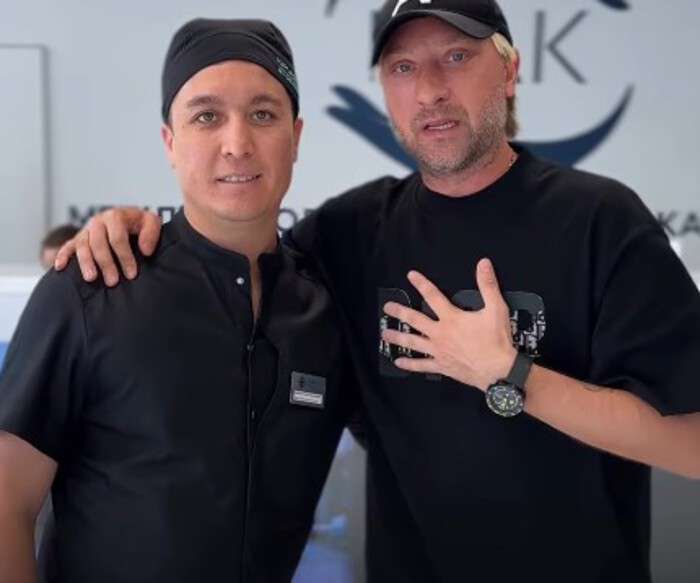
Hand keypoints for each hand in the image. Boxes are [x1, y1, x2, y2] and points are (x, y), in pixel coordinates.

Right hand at [54, 207, 161, 285]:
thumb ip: (151, 233)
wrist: (129, 219)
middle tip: (113, 282)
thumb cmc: (140, 224)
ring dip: (85, 263)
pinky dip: (62, 255)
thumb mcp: (151, 222)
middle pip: (98, 243)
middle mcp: (98, 221)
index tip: (132, 274)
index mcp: (115, 216)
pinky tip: (60, 267)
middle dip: (106, 263)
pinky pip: (67, 246)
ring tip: (92, 278)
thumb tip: (145, 250)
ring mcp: (86, 230)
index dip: (125, 257)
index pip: (118, 238)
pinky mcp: (78, 238)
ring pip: (82, 246)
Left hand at [381, 258, 516, 390]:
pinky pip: (421, 365)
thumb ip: (488, 285)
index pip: (433, 296)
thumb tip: (483, 265)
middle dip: (399, 312)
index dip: (421, 284)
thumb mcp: (496, 308)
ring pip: (413, 342)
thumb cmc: (496, 341)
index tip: (411, 276)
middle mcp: (441, 334)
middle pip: (415, 319)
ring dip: (398, 337)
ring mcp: (439, 350)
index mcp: (452, 318)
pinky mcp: (441, 365)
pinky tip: (399, 362)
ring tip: (385, 334)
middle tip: (388, 307)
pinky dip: (410, 364)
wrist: (498, 370)